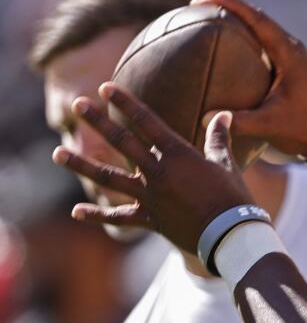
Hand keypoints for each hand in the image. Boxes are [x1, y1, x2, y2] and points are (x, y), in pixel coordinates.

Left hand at [51, 83, 252, 256]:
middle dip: (98, 122)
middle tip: (77, 105)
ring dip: (82, 165)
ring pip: (109, 178)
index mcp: (178, 155)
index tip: (107, 88)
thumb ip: (219, 138)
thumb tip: (221, 115)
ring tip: (57, 153)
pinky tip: (77, 211)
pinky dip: (98, 215)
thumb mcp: (226, 163)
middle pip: (122, 143)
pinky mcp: (150, 219)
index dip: (126, 103)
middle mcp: (158, 172)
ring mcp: (151, 196)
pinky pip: (120, 216)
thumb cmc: (233, 196)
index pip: (147, 122)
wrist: (231, 234)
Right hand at [192, 0, 306, 158]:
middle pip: (259, 17)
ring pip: (262, 26)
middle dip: (231, 6)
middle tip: (201, 1)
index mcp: (290, 55)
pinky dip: (245, 32)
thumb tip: (205, 117)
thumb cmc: (301, 128)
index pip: (259, 21)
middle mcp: (292, 48)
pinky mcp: (288, 62)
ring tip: (210, 12)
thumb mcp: (269, 124)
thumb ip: (239, 120)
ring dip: (238, 16)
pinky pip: (264, 39)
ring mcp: (292, 54)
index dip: (234, 6)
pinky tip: (226, 37)